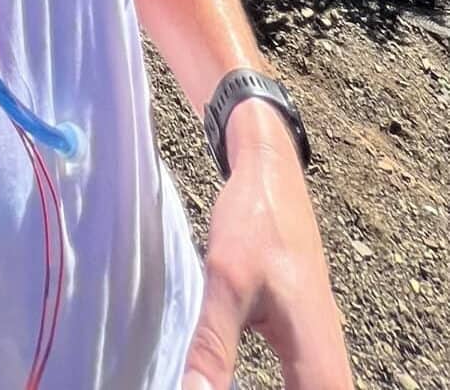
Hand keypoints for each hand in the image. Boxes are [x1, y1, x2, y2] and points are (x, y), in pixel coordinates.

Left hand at [183, 107, 351, 389]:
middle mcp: (329, 359)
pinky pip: (303, 384)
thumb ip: (213, 346)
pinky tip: (237, 385)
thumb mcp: (225, 281)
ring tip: (227, 384)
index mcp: (318, 355)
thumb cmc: (255, 222)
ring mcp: (320, 348)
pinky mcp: (305, 337)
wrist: (272, 175)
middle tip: (219, 388)